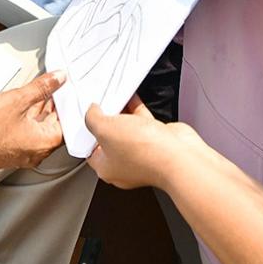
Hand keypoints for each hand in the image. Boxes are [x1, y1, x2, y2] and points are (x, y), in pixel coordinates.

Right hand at [0, 70, 65, 172]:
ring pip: (38, 128)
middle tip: (53, 87)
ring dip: (39, 110)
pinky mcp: (9, 151)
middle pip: (53, 125)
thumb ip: (41, 87)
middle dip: (53, 105)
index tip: (65, 89)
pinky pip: (25, 133)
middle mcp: (36, 151)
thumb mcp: (17, 100)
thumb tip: (58, 78)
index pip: (67, 121)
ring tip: (37, 92)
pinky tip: (20, 105)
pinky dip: (26, 119)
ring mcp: (22, 153)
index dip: (67, 103)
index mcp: (45, 142)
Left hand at [85, 96, 201, 189]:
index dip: (86, 131)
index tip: (85, 116)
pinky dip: (136, 109)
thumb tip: (91, 112)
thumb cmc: (144, 152)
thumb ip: (93, 119)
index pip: (89, 150)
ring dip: (122, 112)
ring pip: (127, 129)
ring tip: (116, 96)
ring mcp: (141, 152)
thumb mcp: (105, 129)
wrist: (177, 155)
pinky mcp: (156, 141)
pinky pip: (142, 122)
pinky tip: (133, 96)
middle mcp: (124, 163)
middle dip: (105, 119)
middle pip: (109, 137)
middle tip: (100, 103)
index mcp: (106, 168)